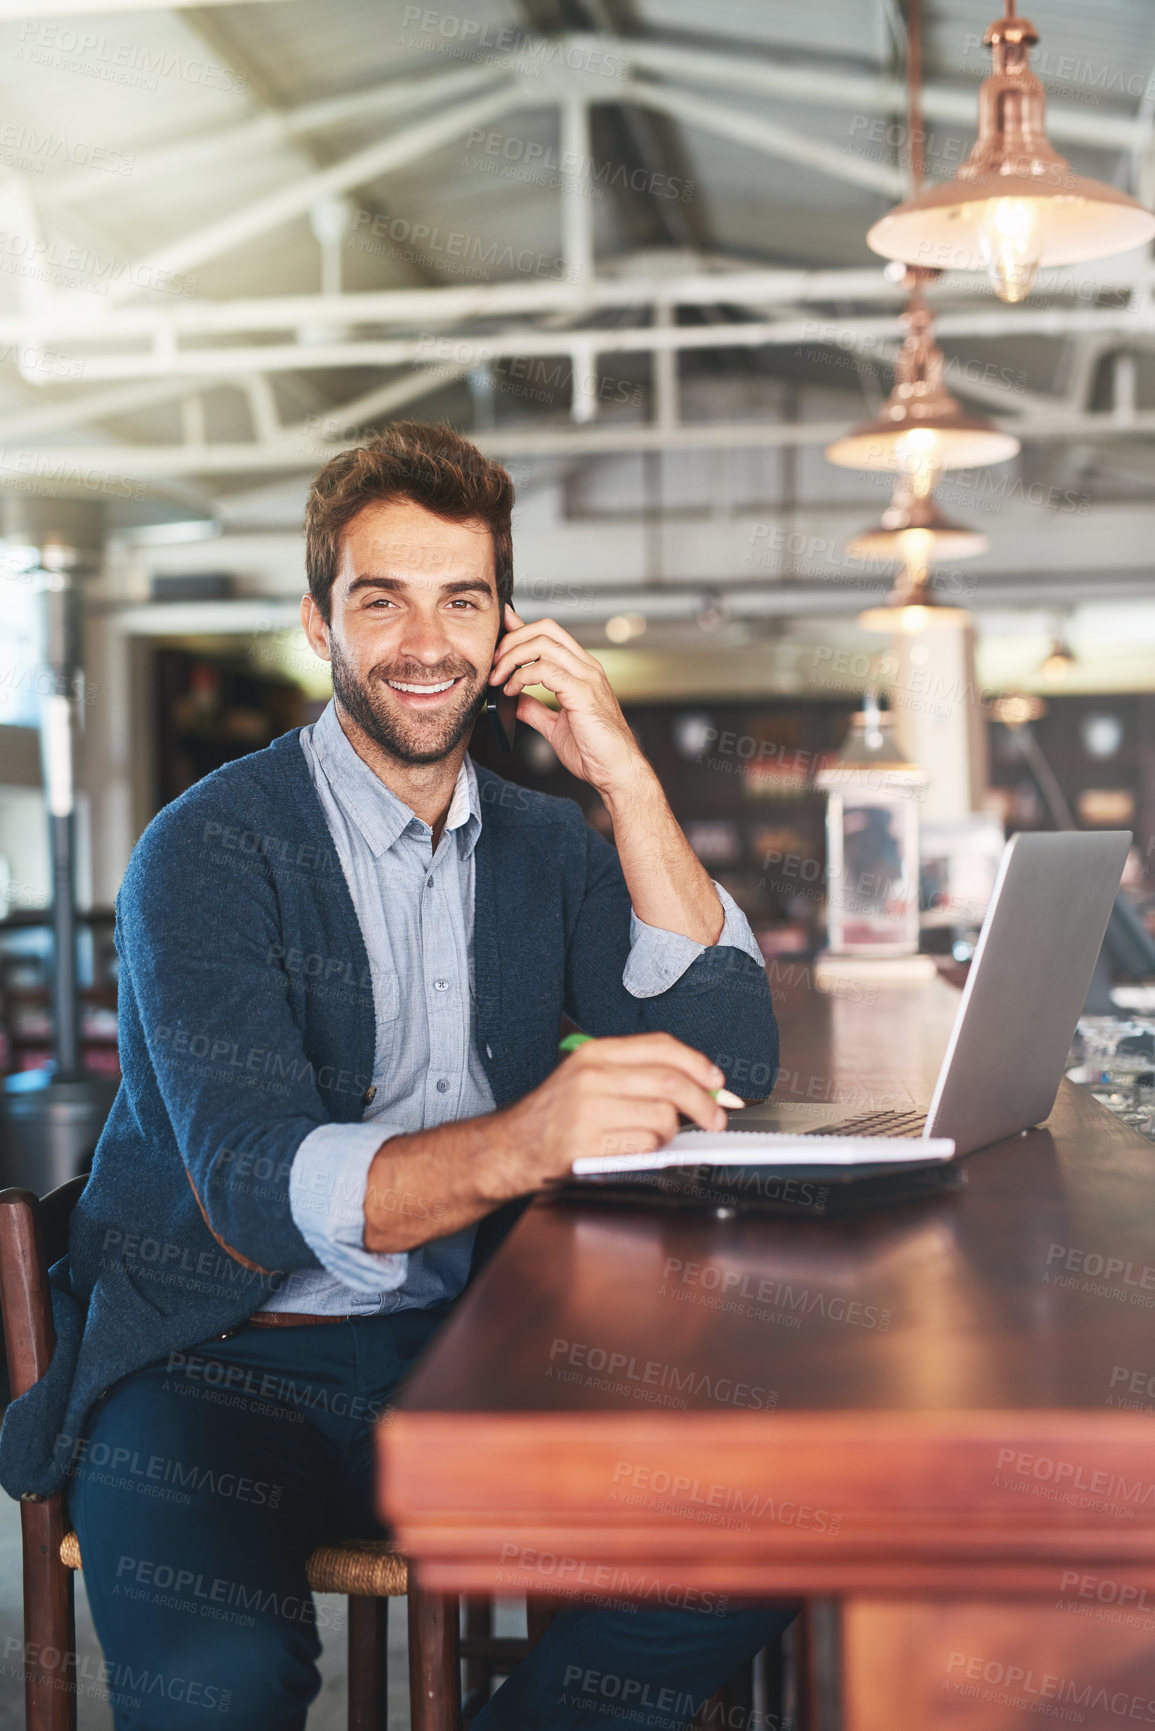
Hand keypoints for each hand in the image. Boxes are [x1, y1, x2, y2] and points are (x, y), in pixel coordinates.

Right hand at [481, 1032, 728, 1196]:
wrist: (514, 1145)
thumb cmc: (557, 1113)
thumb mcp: (590, 1075)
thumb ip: (638, 1073)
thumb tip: (700, 1084)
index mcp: (596, 1052)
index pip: (662, 1046)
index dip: (698, 1064)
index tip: (716, 1082)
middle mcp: (593, 1075)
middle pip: (671, 1082)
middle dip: (703, 1104)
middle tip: (715, 1118)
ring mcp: (590, 1109)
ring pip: (663, 1118)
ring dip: (670, 1133)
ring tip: (654, 1136)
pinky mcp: (589, 1143)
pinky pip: (644, 1146)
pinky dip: (650, 1151)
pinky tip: (634, 1149)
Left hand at [489, 602, 649, 797]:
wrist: (616, 772)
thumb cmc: (595, 751)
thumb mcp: (555, 726)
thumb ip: (535, 709)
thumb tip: (514, 700)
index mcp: (582, 670)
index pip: (550, 633)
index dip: (521, 628)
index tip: (499, 633)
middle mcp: (586, 668)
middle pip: (544, 629)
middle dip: (512, 640)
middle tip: (493, 664)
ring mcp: (586, 677)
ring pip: (542, 644)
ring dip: (512, 658)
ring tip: (499, 679)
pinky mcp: (582, 692)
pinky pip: (545, 670)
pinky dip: (522, 677)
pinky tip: (513, 691)